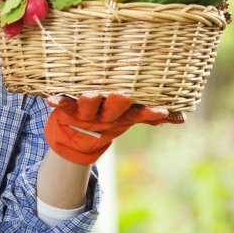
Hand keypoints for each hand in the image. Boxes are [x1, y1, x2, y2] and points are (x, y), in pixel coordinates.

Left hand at [44, 92, 184, 164]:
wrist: (75, 138)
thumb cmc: (107, 117)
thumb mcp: (129, 117)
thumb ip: (150, 114)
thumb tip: (182, 118)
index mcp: (122, 115)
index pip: (139, 114)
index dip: (150, 113)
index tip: (161, 110)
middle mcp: (105, 115)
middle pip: (114, 109)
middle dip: (118, 103)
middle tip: (123, 94)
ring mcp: (86, 113)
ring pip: (89, 106)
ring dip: (90, 102)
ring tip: (91, 95)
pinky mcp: (68, 109)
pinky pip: (63, 104)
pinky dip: (58, 102)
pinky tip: (51, 99)